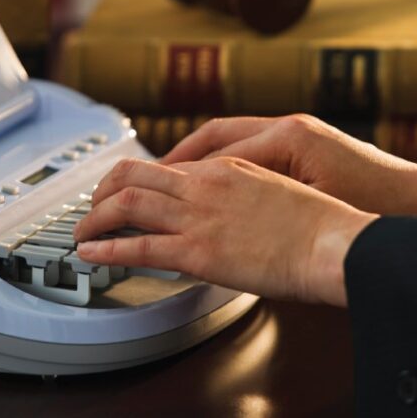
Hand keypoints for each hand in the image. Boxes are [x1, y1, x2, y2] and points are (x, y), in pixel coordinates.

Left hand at [74, 157, 377, 305]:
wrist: (335, 242)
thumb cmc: (317, 222)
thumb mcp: (273, 189)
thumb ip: (239, 190)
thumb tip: (221, 202)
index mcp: (224, 168)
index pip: (164, 165)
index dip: (134, 177)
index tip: (122, 190)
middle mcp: (203, 185)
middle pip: (133, 174)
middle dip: (103, 190)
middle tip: (91, 206)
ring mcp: (198, 216)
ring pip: (127, 204)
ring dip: (95, 217)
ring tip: (81, 231)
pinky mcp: (198, 251)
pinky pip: (139, 246)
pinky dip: (108, 248)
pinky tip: (92, 253)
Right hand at [162, 114, 416, 217]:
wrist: (415, 200)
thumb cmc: (372, 202)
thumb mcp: (310, 205)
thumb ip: (259, 198)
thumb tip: (212, 203)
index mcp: (288, 137)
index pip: (219, 151)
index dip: (182, 171)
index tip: (153, 187)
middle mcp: (285, 127)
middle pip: (215, 135)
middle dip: (179, 156)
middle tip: (147, 175)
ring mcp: (292, 133)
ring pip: (227, 138)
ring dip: (196, 157)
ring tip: (168, 177)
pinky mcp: (300, 143)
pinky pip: (247, 147)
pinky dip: (221, 162)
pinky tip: (209, 181)